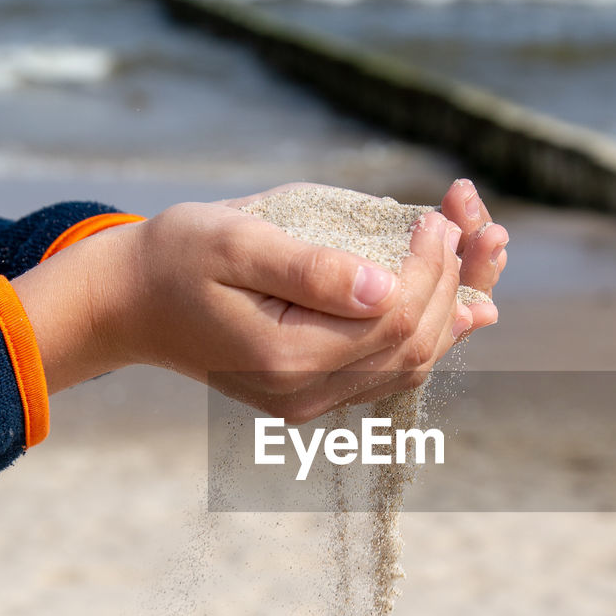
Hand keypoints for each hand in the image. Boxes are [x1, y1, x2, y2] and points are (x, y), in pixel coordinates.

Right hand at [11, 180, 505, 421]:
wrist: (131, 302)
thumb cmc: (177, 257)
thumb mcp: (236, 242)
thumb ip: (310, 267)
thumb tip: (386, 284)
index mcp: (288, 359)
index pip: (391, 318)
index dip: (430, 267)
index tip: (440, 216)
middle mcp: (306, 394)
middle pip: (413, 345)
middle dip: (456, 282)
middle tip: (478, 221)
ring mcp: (311, 400)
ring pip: (411, 362)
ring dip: (454, 306)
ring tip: (485, 250)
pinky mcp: (313, 390)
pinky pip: (389, 369)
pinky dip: (429, 330)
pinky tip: (461, 301)